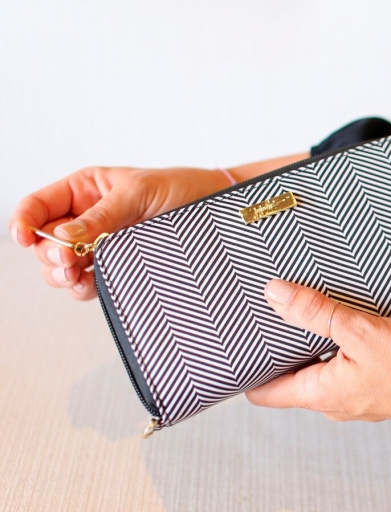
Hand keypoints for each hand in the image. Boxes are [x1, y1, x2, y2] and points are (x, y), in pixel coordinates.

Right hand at [9, 166, 231, 299]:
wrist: (213, 210)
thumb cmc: (179, 190)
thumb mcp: (138, 192)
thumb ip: (102, 215)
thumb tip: (64, 236)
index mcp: (85, 191)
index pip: (38, 206)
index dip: (23, 221)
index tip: (23, 238)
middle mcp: (87, 219)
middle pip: (45, 243)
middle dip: (49, 253)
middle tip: (69, 259)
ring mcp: (101, 246)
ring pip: (63, 267)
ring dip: (63, 275)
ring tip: (78, 274)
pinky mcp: (120, 266)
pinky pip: (90, 282)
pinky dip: (85, 287)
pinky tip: (92, 285)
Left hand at [246, 280, 390, 444]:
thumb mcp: (361, 331)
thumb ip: (315, 312)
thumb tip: (277, 295)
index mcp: (322, 394)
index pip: (264, 393)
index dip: (247, 370)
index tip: (239, 344)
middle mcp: (332, 401)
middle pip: (287, 378)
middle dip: (276, 349)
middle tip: (267, 318)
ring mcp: (352, 396)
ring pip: (314, 370)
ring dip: (305, 345)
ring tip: (300, 313)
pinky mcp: (369, 386)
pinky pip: (337, 366)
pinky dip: (330, 346)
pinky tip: (338, 322)